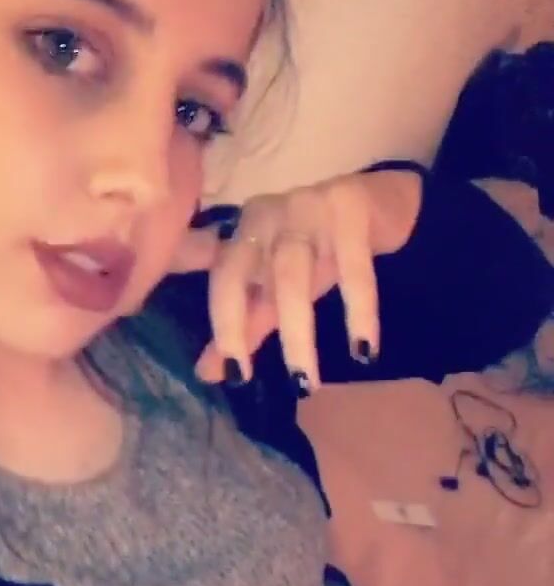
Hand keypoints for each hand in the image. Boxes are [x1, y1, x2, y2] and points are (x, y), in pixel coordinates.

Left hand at [170, 169, 422, 392]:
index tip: (236, 374)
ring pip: (294, 275)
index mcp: (242, 234)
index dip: (225, 327)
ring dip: (298, 333)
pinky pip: (354, 268)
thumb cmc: (318, 249)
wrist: (376, 201)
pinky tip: (363, 351)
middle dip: (249, 330)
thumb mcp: (279, 287)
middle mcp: (266, 216)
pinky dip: (359, 312)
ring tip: (307, 383)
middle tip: (259, 379)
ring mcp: (306, 207)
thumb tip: (209, 374)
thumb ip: (247, 325)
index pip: (222, 280)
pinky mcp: (352, 205)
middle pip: (244, 273)